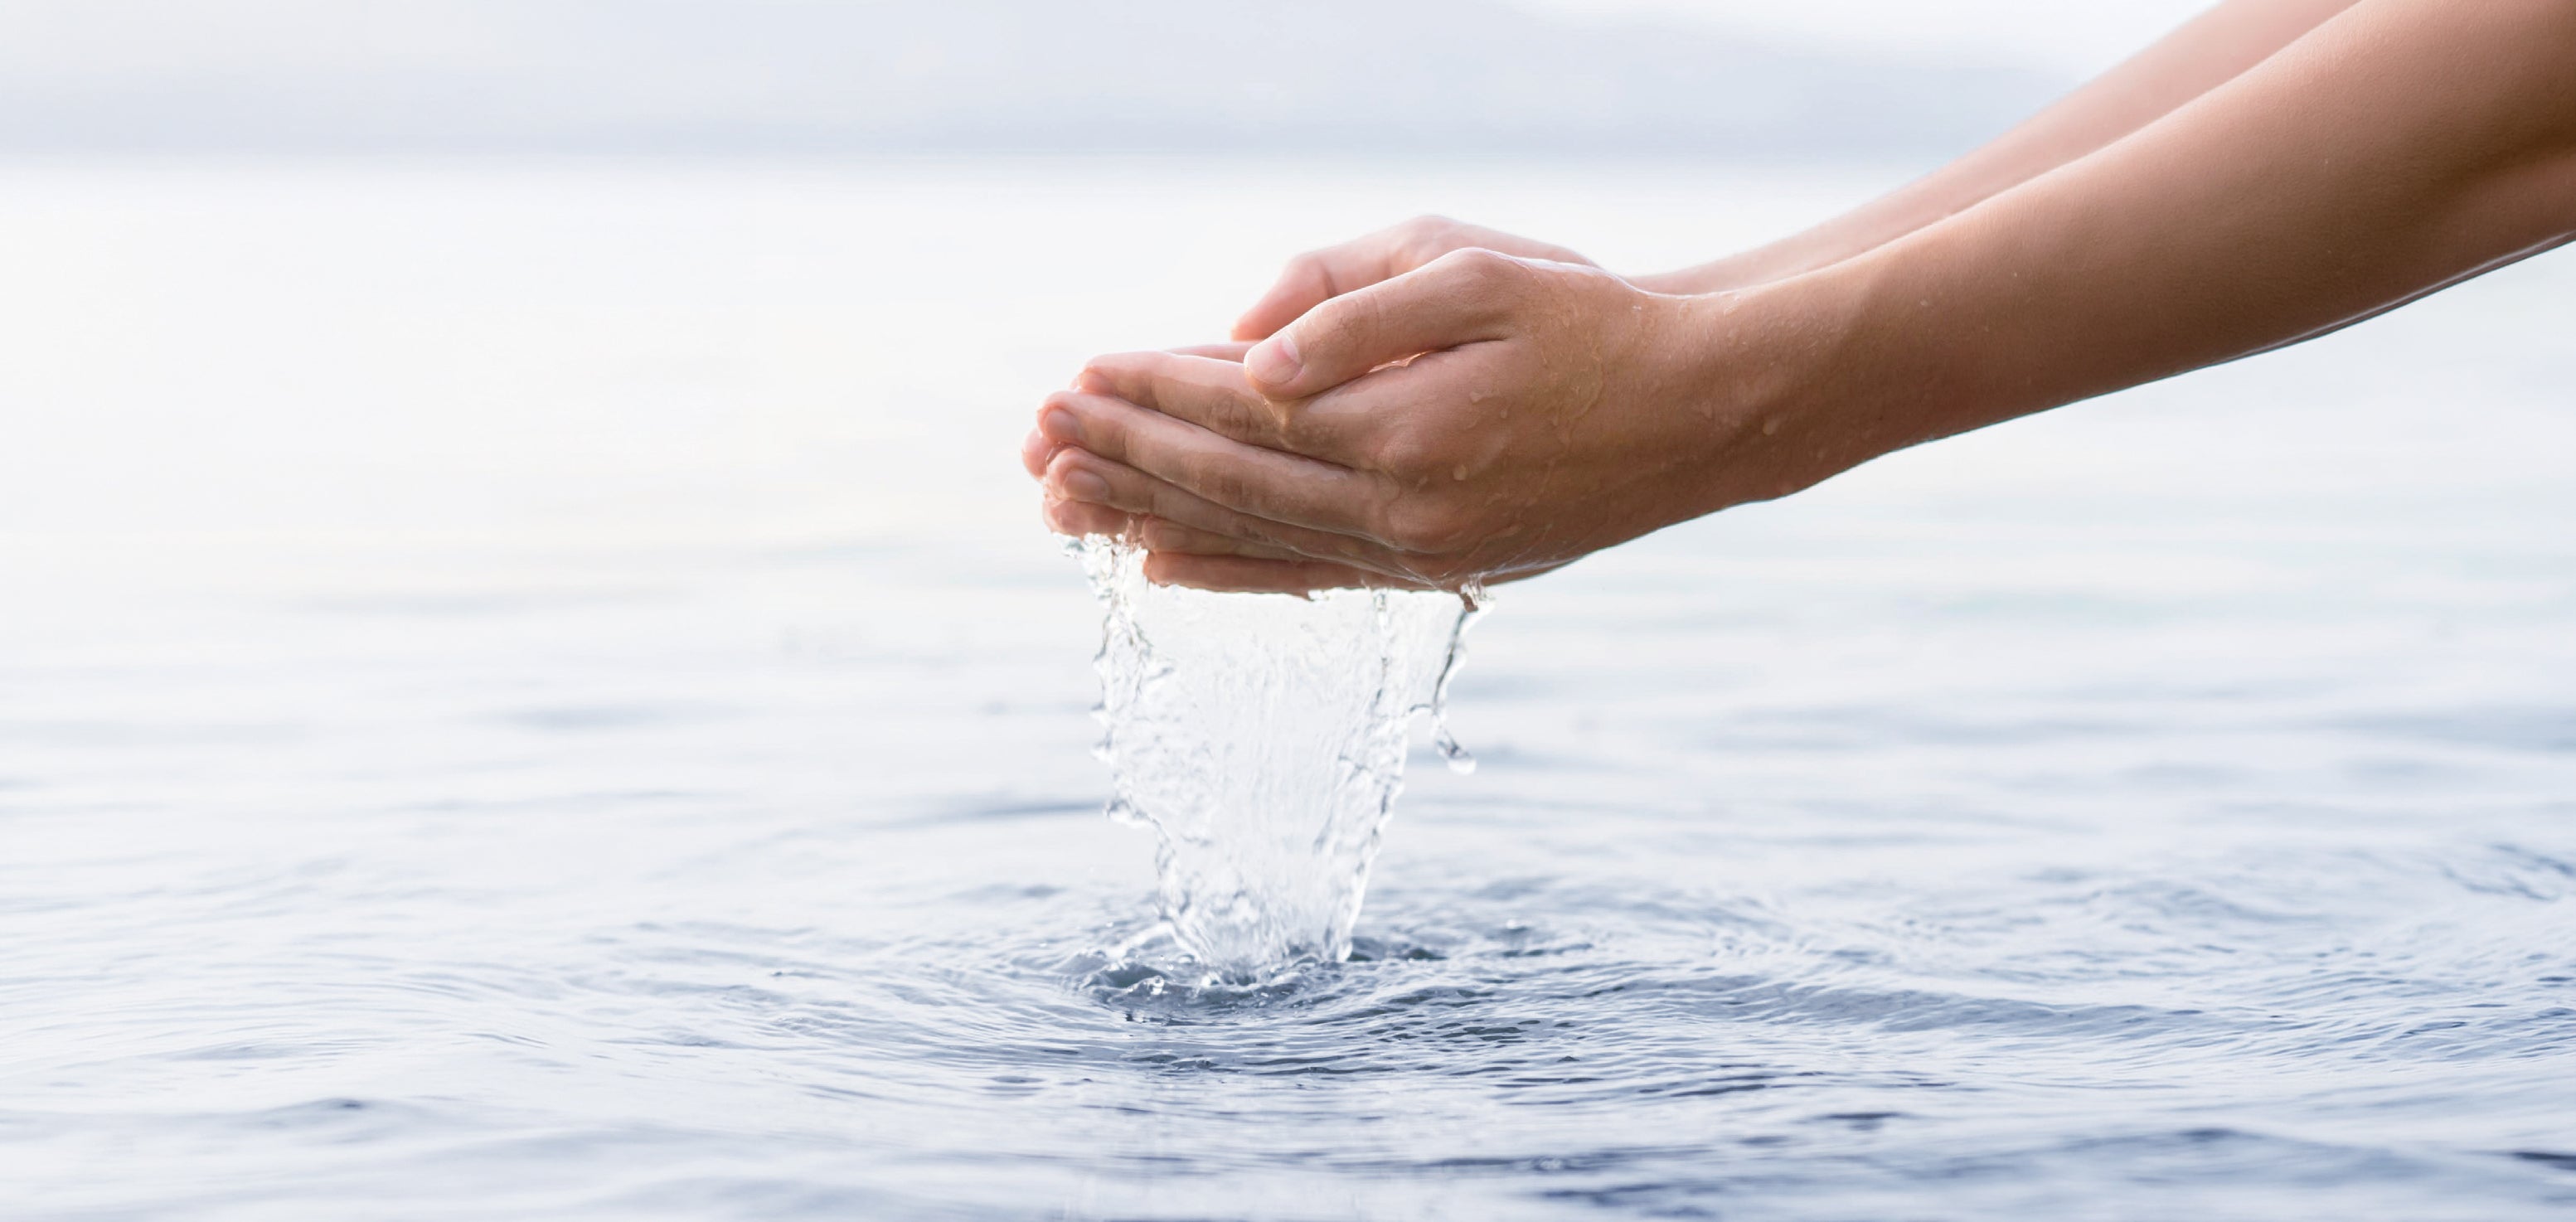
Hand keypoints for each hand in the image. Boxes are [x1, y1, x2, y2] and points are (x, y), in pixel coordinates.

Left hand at [1025, 215, 1591, 587]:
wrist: (1699, 411)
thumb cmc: (1593, 321)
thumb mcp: (1481, 271)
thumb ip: (1360, 307)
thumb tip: (1251, 350)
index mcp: (1402, 427)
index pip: (1239, 410)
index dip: (1150, 391)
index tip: (1075, 376)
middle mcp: (1399, 509)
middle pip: (1226, 482)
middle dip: (1123, 456)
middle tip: (1037, 437)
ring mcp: (1414, 553)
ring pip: (1251, 538)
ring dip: (1148, 517)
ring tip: (1062, 501)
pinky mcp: (1432, 571)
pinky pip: (1304, 578)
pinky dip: (1224, 573)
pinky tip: (1157, 568)